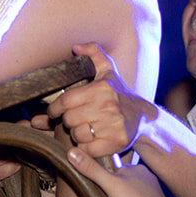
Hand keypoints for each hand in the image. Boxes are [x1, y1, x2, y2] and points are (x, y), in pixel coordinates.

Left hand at [46, 43, 151, 158]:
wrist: (142, 117)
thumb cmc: (118, 93)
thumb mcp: (107, 70)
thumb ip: (92, 53)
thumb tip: (75, 47)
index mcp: (101, 88)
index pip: (65, 101)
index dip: (54, 108)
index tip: (54, 112)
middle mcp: (108, 106)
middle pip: (69, 119)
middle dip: (67, 121)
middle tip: (71, 120)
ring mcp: (113, 125)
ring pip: (77, 135)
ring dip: (76, 134)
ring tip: (82, 129)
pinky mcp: (116, 143)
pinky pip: (88, 149)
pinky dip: (85, 148)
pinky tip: (90, 140)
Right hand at [67, 147, 167, 196]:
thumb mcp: (111, 184)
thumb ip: (92, 170)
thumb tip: (72, 152)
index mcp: (139, 169)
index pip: (115, 167)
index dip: (104, 176)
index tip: (96, 185)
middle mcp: (148, 180)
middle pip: (122, 182)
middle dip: (113, 190)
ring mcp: (152, 195)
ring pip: (130, 195)